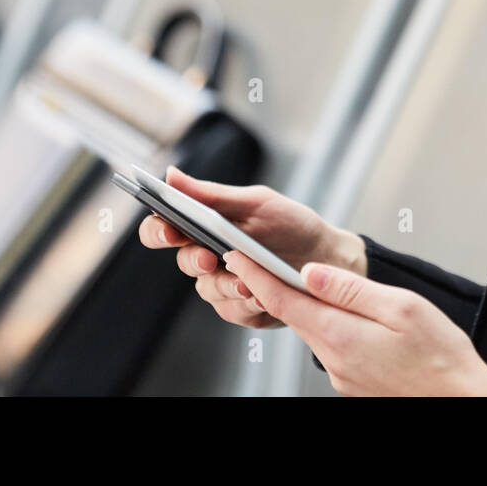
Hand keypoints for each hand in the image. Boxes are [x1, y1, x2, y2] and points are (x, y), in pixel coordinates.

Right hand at [138, 166, 365, 329]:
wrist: (328, 257)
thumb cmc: (291, 224)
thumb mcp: (256, 202)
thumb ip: (212, 195)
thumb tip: (171, 175)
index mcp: (206, 225)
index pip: (165, 228)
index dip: (159, 230)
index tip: (170, 230)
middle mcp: (209, 256)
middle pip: (183, 262)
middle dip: (195, 260)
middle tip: (211, 258)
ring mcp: (224, 283)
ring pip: (207, 290)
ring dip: (227, 284)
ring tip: (250, 280)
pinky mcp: (241, 308)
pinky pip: (231, 311)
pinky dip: (247, 303)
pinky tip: (263, 295)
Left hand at [222, 249, 486, 395]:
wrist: (461, 398)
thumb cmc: (440, 355)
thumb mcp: (400, 307)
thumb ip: (350, 288)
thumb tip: (310, 272)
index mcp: (340, 335)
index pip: (282, 300)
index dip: (255, 274)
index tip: (236, 254)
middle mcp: (333, 359)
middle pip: (295, 314)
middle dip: (277, 286)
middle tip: (264, 257)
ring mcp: (342, 375)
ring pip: (314, 329)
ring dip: (308, 306)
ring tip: (313, 281)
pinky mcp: (353, 382)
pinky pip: (332, 345)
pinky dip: (330, 325)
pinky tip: (350, 316)